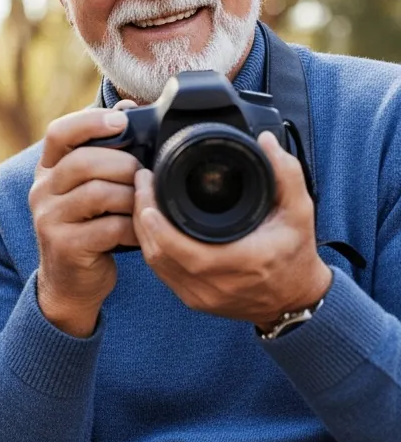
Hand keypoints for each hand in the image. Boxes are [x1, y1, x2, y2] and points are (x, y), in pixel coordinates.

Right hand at [30, 105, 141, 336]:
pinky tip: (140, 232)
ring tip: (143, 206)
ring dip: (131, 198)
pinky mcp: (65, 246)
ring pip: (99, 194)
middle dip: (123, 165)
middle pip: (84, 162)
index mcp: (47, 170)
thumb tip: (126, 107)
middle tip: (143, 176)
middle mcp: (41, 191)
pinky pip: (108, 228)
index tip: (122, 121)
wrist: (69, 282)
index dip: (91, 122)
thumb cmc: (88, 227)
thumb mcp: (89, 187)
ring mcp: (49, 219)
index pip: (59, 133)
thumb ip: (103, 151)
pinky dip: (132, 228)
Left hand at [133, 130, 332, 327]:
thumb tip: (267, 142)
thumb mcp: (299, 211)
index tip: (148, 194)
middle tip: (142, 184)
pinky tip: (150, 226)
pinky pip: (161, 273)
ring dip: (144, 231)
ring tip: (142, 199)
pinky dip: (152, 247)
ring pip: (156, 264)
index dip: (158, 226)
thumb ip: (286, 174)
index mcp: (241, 262)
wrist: (295, 299)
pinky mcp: (193, 300)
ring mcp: (201, 296)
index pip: (184, 250)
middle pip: (159, 254)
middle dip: (142, 217)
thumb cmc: (295, 254)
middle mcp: (216, 284)